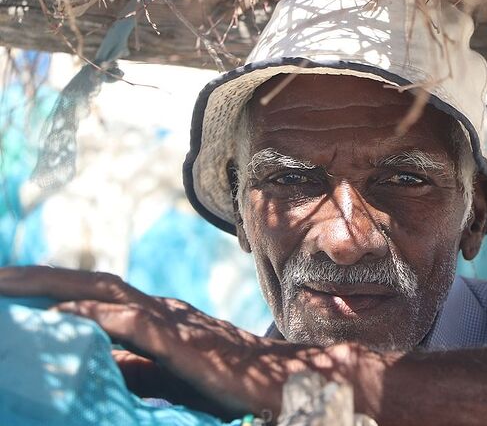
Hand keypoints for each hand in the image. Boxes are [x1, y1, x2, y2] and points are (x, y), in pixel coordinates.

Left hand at [0, 266, 277, 418]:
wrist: (286, 380)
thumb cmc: (229, 380)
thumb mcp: (169, 375)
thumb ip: (131, 366)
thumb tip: (89, 362)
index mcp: (155, 317)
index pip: (93, 295)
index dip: (49, 288)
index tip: (8, 290)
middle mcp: (159, 309)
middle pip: (88, 284)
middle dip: (36, 278)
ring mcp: (171, 322)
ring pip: (101, 294)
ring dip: (49, 288)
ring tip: (2, 285)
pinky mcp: (183, 343)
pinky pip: (129, 325)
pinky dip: (89, 319)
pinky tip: (55, 321)